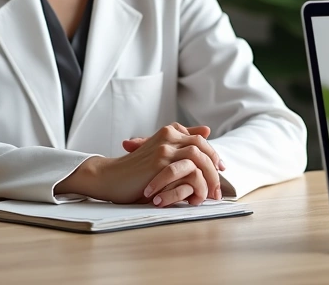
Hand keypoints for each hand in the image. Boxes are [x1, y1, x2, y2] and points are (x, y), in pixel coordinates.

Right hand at [55, 124, 222, 205]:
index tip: (219, 170)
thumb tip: (207, 131)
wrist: (109, 177)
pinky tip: (195, 197)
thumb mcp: (160, 153)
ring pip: (199, 157)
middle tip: (217, 187)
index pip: (201, 140)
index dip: (213, 155)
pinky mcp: (159, 163)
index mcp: (169, 131)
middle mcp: (168, 136)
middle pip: (203, 147)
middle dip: (214, 167)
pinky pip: (189, 171)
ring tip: (210, 194)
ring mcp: (164, 148)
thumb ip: (181, 143)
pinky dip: (196, 184)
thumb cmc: (135, 169)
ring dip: (209, 177)